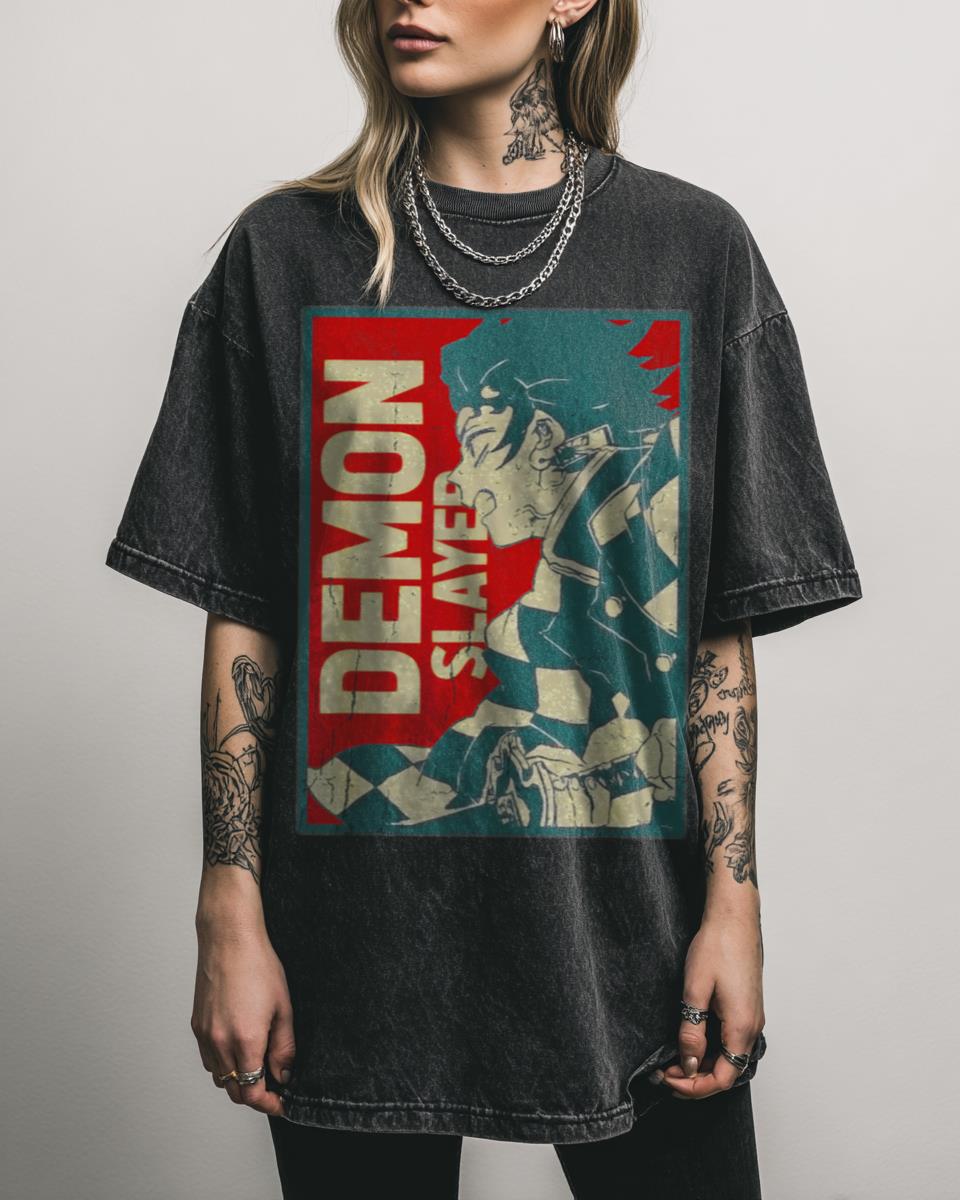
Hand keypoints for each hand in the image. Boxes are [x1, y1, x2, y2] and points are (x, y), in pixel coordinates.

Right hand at [191, 918, 295, 1116]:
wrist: (229, 939)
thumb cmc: (258, 966)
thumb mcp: (283, 1007)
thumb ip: (284, 1047)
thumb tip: (284, 1074)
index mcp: (245, 1040)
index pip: (252, 1092)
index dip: (268, 1104)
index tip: (281, 1103)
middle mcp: (220, 1043)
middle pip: (234, 1091)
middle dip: (255, 1095)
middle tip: (274, 1087)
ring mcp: (205, 1035)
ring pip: (219, 1077)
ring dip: (238, 1080)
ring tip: (258, 1066)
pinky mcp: (196, 1026)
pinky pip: (208, 1059)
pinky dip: (223, 1065)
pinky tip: (238, 1049)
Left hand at [657, 909, 764, 1099]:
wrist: (734, 918)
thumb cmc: (717, 946)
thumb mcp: (695, 990)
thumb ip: (692, 1031)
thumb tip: (689, 1064)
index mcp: (742, 1027)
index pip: (722, 1078)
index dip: (694, 1087)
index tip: (668, 1079)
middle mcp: (753, 1027)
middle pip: (727, 1071)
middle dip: (695, 1079)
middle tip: (664, 1072)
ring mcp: (752, 1017)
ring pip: (729, 1057)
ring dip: (703, 1064)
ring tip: (673, 1059)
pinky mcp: (747, 1008)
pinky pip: (731, 1040)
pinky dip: (711, 1049)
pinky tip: (691, 1041)